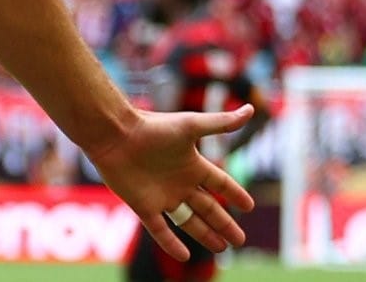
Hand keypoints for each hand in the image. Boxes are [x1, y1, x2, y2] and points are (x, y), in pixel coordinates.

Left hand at [86, 105, 256, 261]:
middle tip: (240, 240)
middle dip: (224, 223)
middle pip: (208, 208)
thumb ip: (221, 123)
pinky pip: (159, 230)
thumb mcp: (191, 126)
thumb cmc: (152, 127)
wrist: (114, 133)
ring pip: (189, 221)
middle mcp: (179, 182)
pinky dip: (171, 243)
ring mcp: (162, 195)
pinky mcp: (143, 205)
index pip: (220, 183)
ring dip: (205, 235)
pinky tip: (184, 257)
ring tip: (222, 248)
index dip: (234, 193)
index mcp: (192, 164)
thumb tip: (251, 108)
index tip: (249, 206)